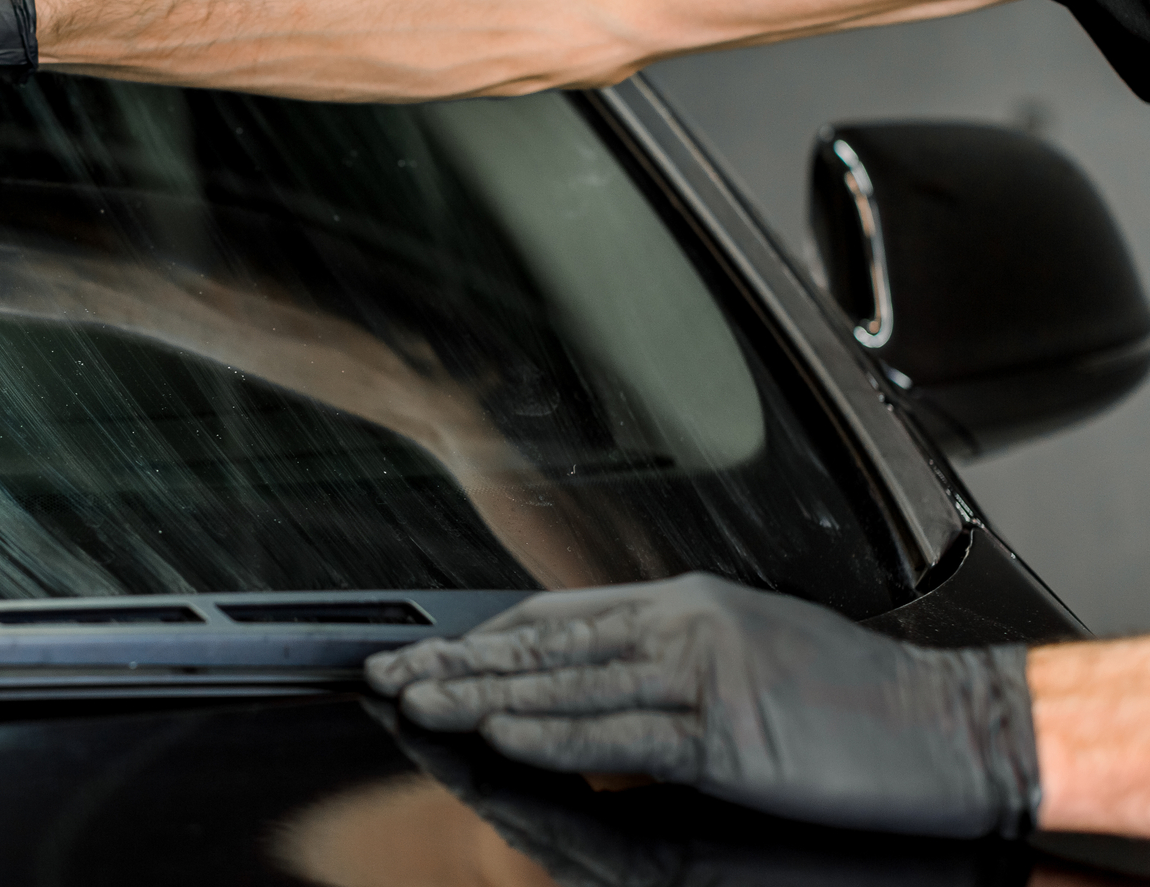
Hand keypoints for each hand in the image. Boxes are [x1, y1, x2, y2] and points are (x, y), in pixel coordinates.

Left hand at [364, 572, 1039, 837]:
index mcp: (685, 601)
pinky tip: (502, 736)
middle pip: (543, 643)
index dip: (483, 635)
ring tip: (414, 704)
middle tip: (384, 672)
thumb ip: (668, 649)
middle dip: (455, 661)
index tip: (425, 650)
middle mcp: (684, 624)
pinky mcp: (728, 732)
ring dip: (481, 698)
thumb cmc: (858, 696)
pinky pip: (620, 735)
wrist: (954, 724)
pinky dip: (554, 737)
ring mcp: (704, 673)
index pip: (556, 614)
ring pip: (566, 685)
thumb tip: (590, 669)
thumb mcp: (751, 644)